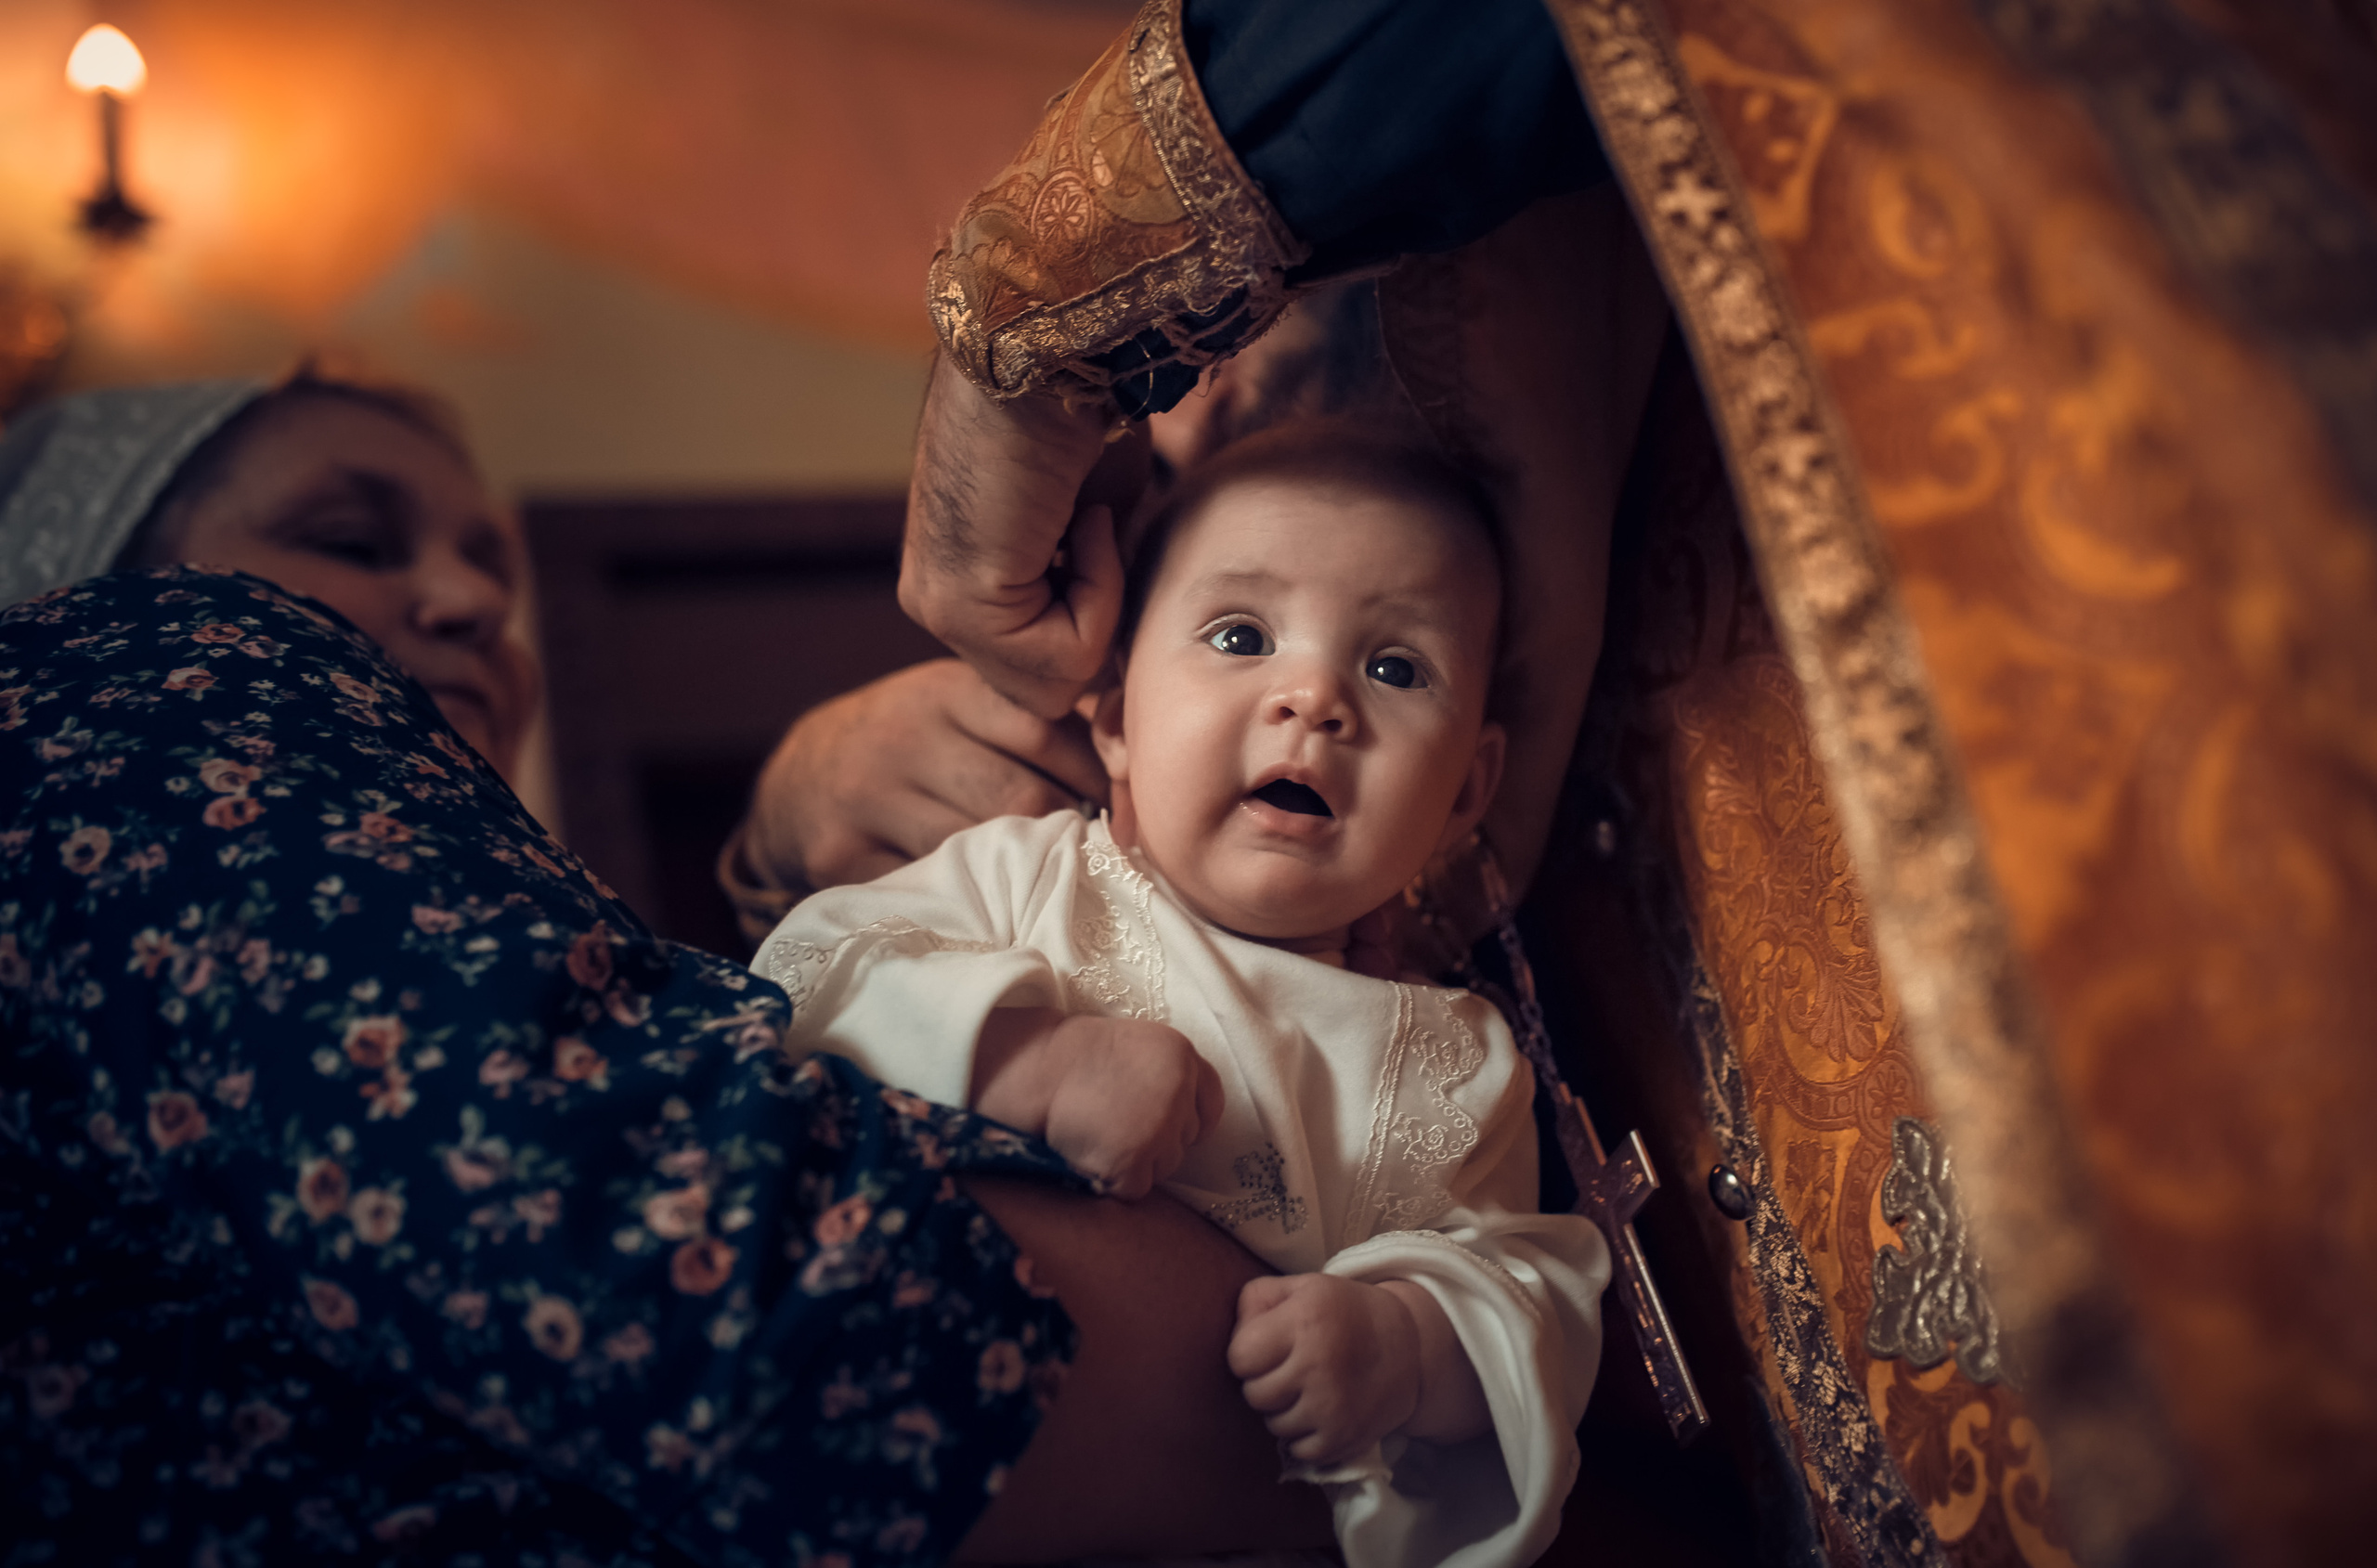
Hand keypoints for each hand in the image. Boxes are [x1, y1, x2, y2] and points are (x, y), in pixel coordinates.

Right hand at [744, 659, 1107, 889]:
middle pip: (1020, 797)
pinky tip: (992, 903)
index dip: (1097, 775)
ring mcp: (868, 798)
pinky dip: (971, 902)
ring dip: (1025, 873)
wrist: (801, 782)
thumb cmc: (913, 744)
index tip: (1126, 809)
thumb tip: (1133, 759)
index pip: (1044, 731)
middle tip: (1096, 855)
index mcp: (945, 692)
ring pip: (979, 848)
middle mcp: (903, 737)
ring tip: (1050, 881)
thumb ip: (1031, 722)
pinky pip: (930, 888)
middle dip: (1066, 831)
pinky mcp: (842, 856)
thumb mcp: (961, 707)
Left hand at [900, 355, 1137, 718]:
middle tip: (1094, 528)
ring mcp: (940, 610)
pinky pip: (1064, 658)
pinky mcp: (961, 609)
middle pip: (1047, 684)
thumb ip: (1092, 585)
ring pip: (1057, 681)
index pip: (1046, 662)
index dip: (1097, 618)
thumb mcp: (1097, 520)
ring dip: (1100, 602)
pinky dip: (1099, 594)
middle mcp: (937, 602)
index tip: (1102, 535)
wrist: (1052, 354)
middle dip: (1096, 620)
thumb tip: (1119, 654)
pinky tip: (1079, 520)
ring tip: (1084, 517)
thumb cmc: (1081, 412)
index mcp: (963, 581)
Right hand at [974, 1009, 1223, 1199]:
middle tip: (1116, 1124)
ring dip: (1138, 1162)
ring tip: (1100, 1135)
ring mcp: (1158, 1127)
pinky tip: (1091, 1154)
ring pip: (1165, 1166)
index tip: (1168, 1123)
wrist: (1032, 1073)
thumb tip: (1187, 1116)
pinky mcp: (1133, 1161)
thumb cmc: (1074, 1061)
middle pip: (1186, 1139)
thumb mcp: (1136, 1047)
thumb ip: (1167, 1074)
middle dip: (1158, 1141)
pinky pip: (1137, 1188)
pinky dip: (1115, 1181)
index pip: (1210, 1102)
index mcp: (1181, 1054)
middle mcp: (1178, 1089)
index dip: (1189, 1118)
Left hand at [1227, 1274, 1421, 1467]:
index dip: (1248, 1354)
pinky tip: (1321, 1413)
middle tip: (1290, 1370)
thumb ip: (1255, 1301)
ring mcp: (1333, 1405)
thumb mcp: (1301, 1287)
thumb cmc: (1342, 1312)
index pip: (1240, 1358)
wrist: (1410, 1346)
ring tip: (1308, 1390)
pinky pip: (1300, 1450)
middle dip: (1265, 1383)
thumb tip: (1234, 1340)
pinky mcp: (1346, 1437)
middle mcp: (1319, 1363)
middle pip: (1254, 1394)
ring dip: (1284, 1411)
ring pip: (1274, 1425)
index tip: (1268, 1348)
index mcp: (1305, 1319)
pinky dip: (1305, 1437)